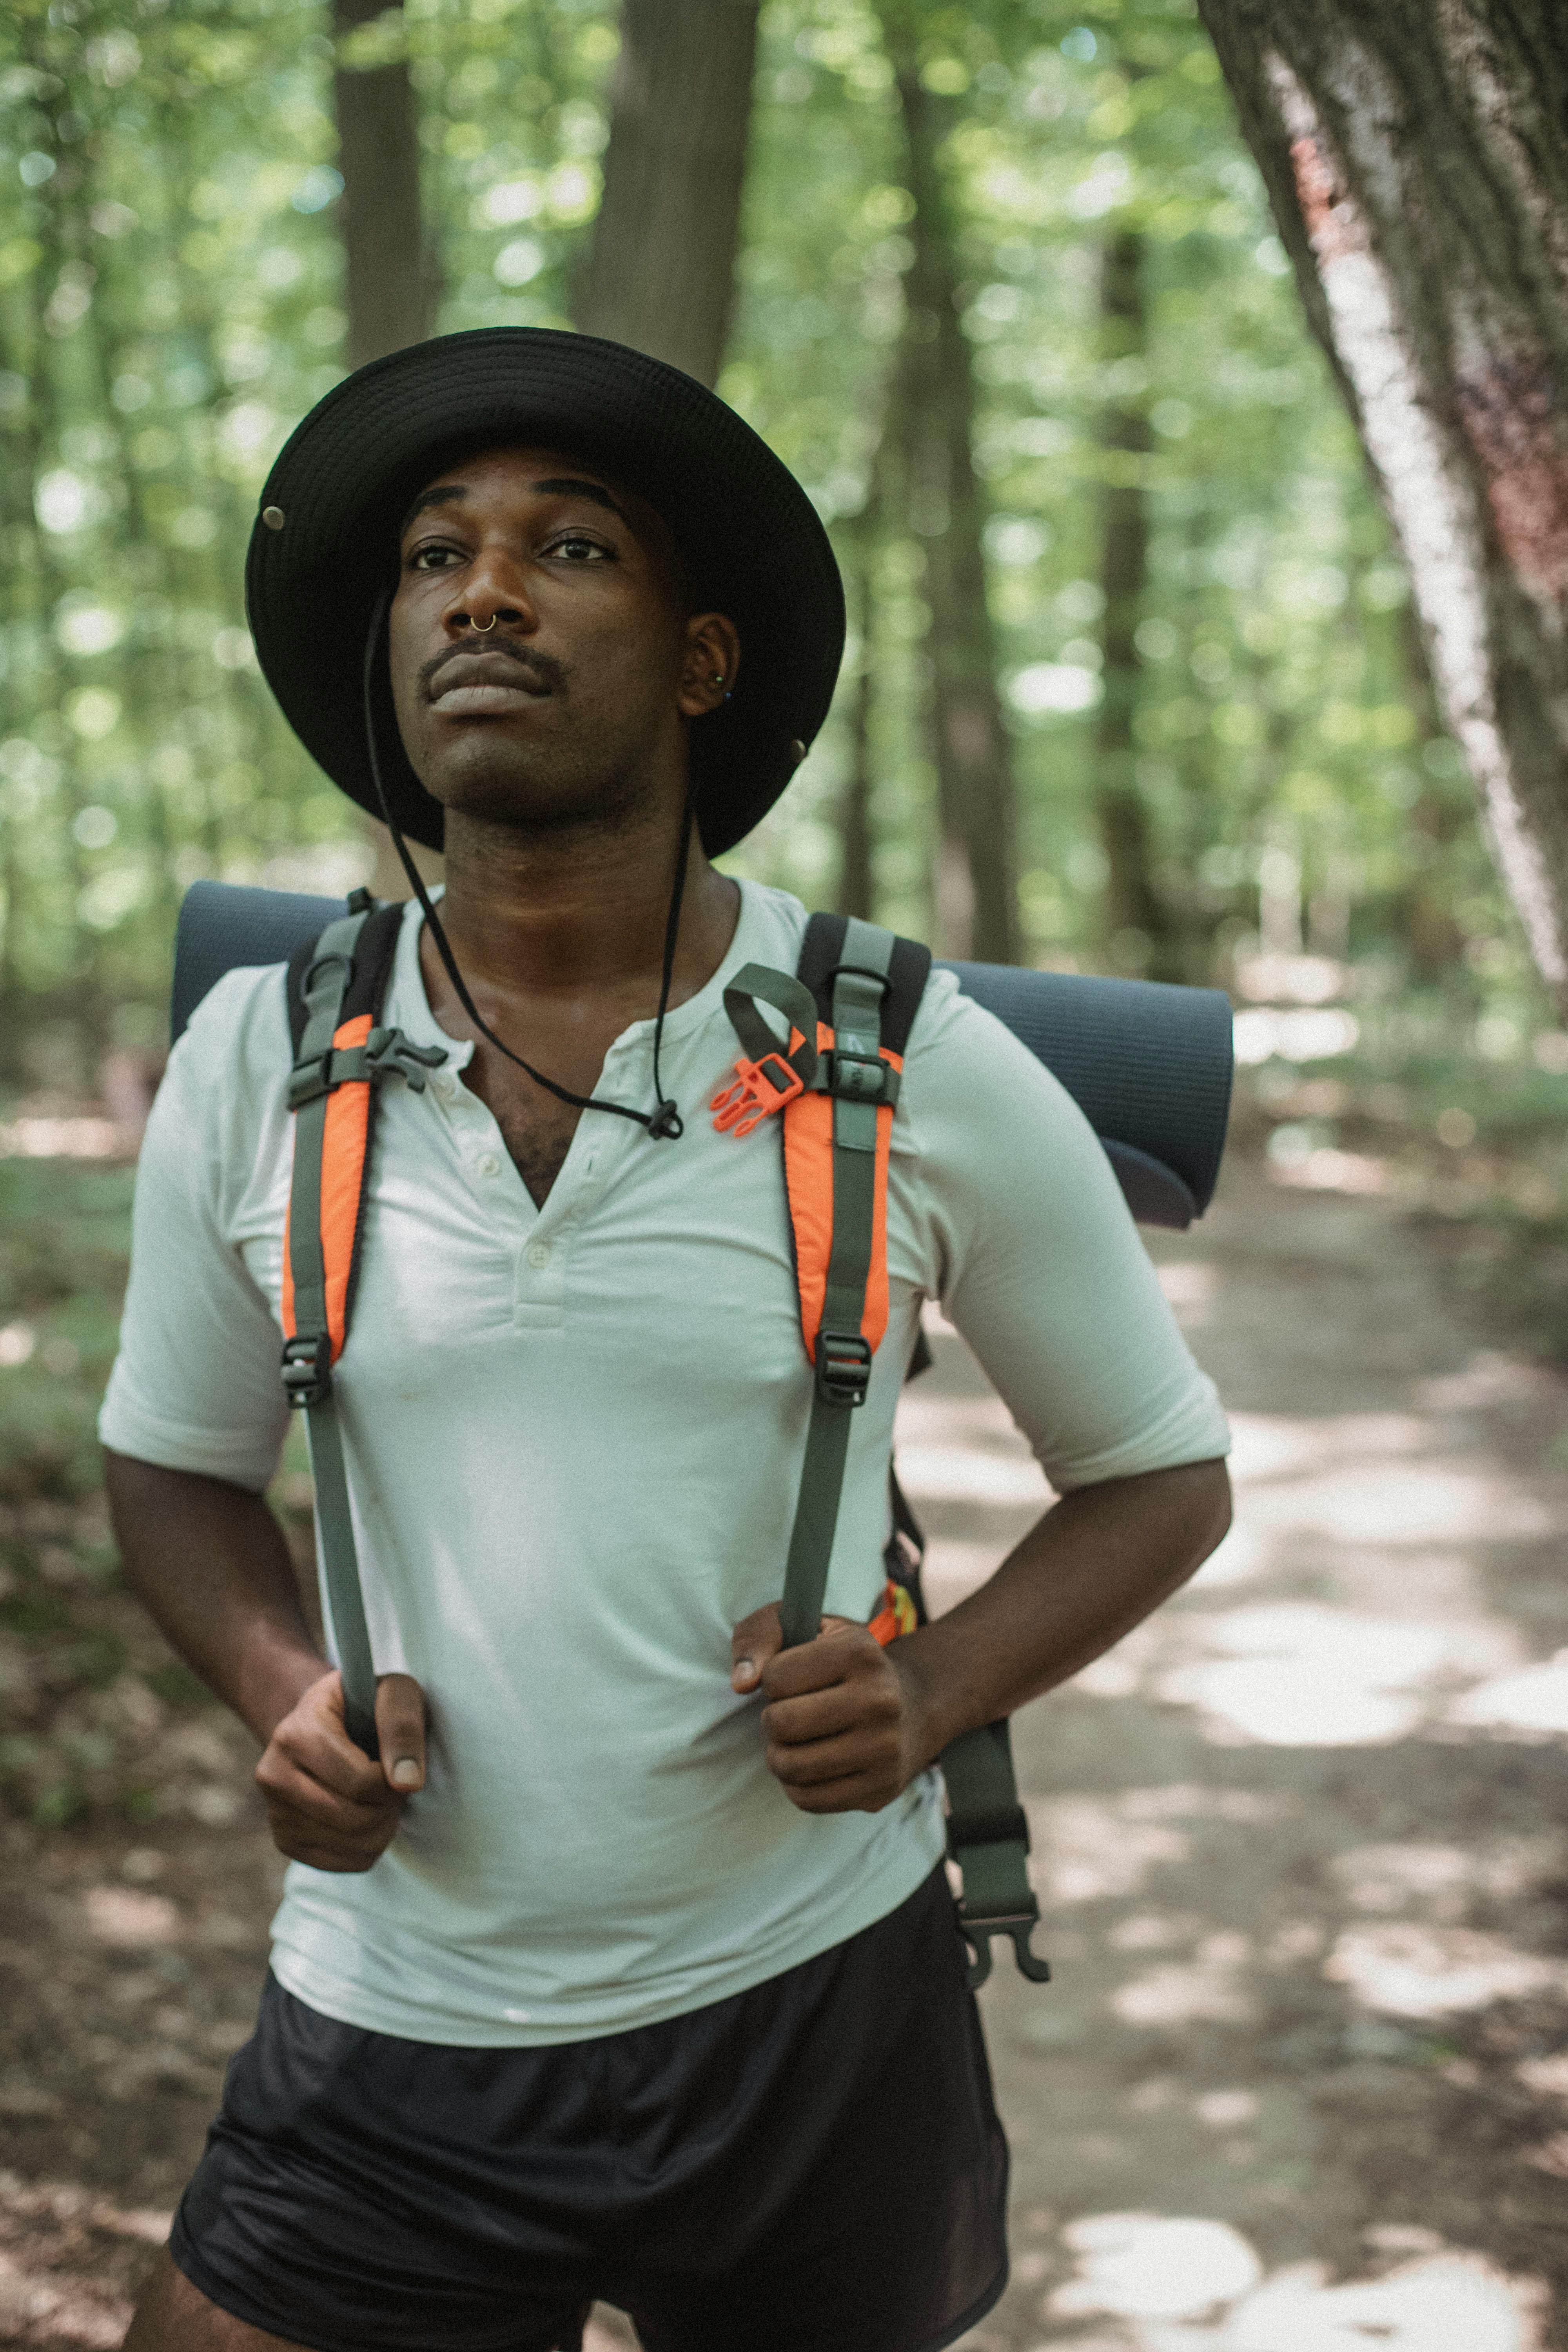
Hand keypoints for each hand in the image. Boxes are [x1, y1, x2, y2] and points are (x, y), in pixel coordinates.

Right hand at [254, 1668, 427, 1870]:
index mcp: (296, 1733)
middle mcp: (273, 1774)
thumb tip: (407, 1783)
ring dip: (382, 1828)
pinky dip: (366, 1847)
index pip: (360, 1782)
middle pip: (352, 1818)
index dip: (393, 1780)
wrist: (330, 1721)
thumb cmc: (368, 1704)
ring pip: (349, 1844)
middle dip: (388, 1806)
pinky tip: (366, 1817)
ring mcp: (274, 1811)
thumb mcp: (394, 1693)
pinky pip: (340, 1864)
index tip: (399, 1764)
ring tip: (380, 1798)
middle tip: (392, 1784)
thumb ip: (403, 1728)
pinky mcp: (284, 1840)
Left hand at [731, 1604, 932, 1813]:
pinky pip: (807, 1799)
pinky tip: (813, 1762)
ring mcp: (885, 1750)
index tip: (794, 1677)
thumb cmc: (840, 1663)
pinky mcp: (880, 1790)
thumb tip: (742, 1683)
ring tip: (796, 1740)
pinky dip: (796, 1784)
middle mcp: (881, 1700)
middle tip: (790, 1713)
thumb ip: (758, 1635)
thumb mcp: (803, 1625)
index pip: (775, 1676)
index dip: (773, 1678)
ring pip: (791, 1766)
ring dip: (779, 1754)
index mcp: (860, 1652)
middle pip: (782, 1723)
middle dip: (773, 1719)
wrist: (912, 1706)